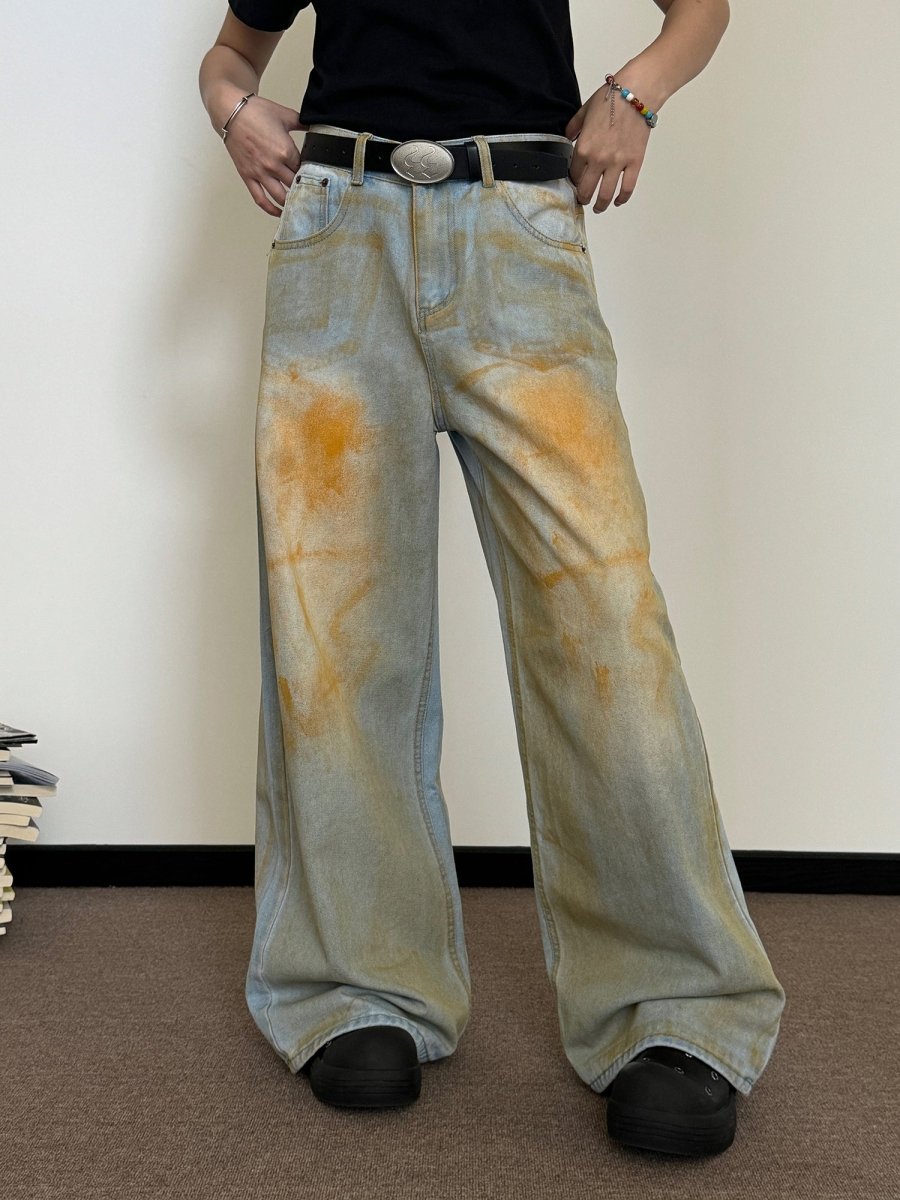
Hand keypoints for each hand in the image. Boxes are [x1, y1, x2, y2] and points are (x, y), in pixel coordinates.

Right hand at [223, 93, 309, 217]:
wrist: (231, 112)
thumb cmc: (256, 111)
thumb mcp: (285, 115)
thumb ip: (303, 123)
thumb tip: (316, 127)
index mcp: (285, 150)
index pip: (304, 169)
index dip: (310, 172)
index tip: (315, 176)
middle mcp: (273, 165)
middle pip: (295, 185)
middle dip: (303, 188)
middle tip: (311, 193)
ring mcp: (260, 173)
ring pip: (281, 196)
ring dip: (291, 202)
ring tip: (299, 206)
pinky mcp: (248, 176)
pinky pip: (260, 199)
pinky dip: (271, 209)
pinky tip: (280, 213)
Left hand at [564, 79, 652, 212]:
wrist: (637, 93)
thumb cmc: (612, 98)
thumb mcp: (584, 111)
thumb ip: (573, 128)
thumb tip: (567, 138)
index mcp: (584, 148)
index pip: (573, 175)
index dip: (572, 181)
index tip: (575, 183)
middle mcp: (599, 159)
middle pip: (586, 190)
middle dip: (583, 198)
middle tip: (583, 199)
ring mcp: (617, 163)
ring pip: (606, 194)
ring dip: (600, 205)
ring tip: (598, 207)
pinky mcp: (634, 163)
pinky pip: (627, 188)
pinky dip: (622, 198)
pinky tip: (617, 201)